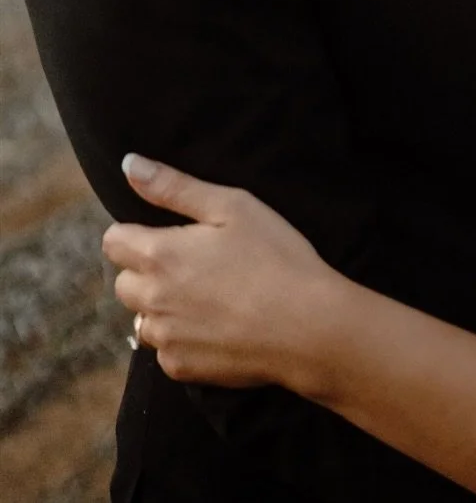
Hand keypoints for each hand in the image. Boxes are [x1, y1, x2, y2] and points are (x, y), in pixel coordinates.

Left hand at [103, 155, 330, 387]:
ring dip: (163, 307)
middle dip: (148, 271)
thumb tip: (130, 164)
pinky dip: (183, 338)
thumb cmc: (275, 257)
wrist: (306, 325)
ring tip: (209, 296)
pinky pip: (166, 350)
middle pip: (124, 282)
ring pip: (144, 318)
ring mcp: (165, 339)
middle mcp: (151, 300)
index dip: (137, 233)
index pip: (113, 241)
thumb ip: (175, 187)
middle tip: (196, 263)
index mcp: (159, 255)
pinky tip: (218, 325)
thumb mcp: (232, 206)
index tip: (173, 234)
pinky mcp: (181, 368)